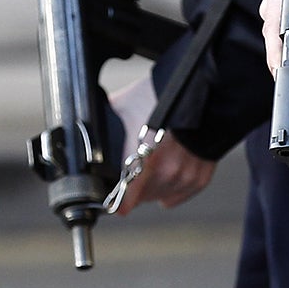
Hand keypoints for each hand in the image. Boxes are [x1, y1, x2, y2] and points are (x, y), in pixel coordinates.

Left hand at [105, 74, 213, 214]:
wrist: (199, 85)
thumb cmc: (160, 93)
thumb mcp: (123, 105)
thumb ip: (105, 122)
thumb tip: (88, 128)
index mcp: (143, 159)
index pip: (125, 199)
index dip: (116, 201)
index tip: (111, 201)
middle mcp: (165, 172)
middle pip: (142, 198)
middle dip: (135, 187)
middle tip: (134, 168)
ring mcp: (184, 175)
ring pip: (159, 196)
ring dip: (153, 188)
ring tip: (151, 167)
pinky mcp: (200, 176)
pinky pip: (179, 195)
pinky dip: (172, 188)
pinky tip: (167, 176)